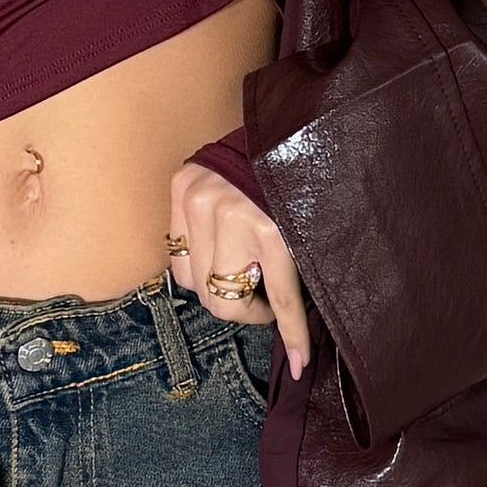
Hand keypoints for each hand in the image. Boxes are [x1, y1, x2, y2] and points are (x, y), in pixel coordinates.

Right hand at [164, 161, 312, 376]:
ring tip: (242, 275)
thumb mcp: (309, 226)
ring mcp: (199, 201)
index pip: (281, 299)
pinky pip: (177, 255)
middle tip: (265, 303)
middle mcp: (230, 216)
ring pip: (195, 283)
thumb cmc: (304, 177)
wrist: (282, 123)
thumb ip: (298, 268)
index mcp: (273, 228)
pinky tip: (218, 254)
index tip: (300, 363)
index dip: (293, 335)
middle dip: (249, 312)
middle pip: (224, 301)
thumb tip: (295, 325)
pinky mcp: (180, 188)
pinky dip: (197, 265)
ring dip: (220, 290)